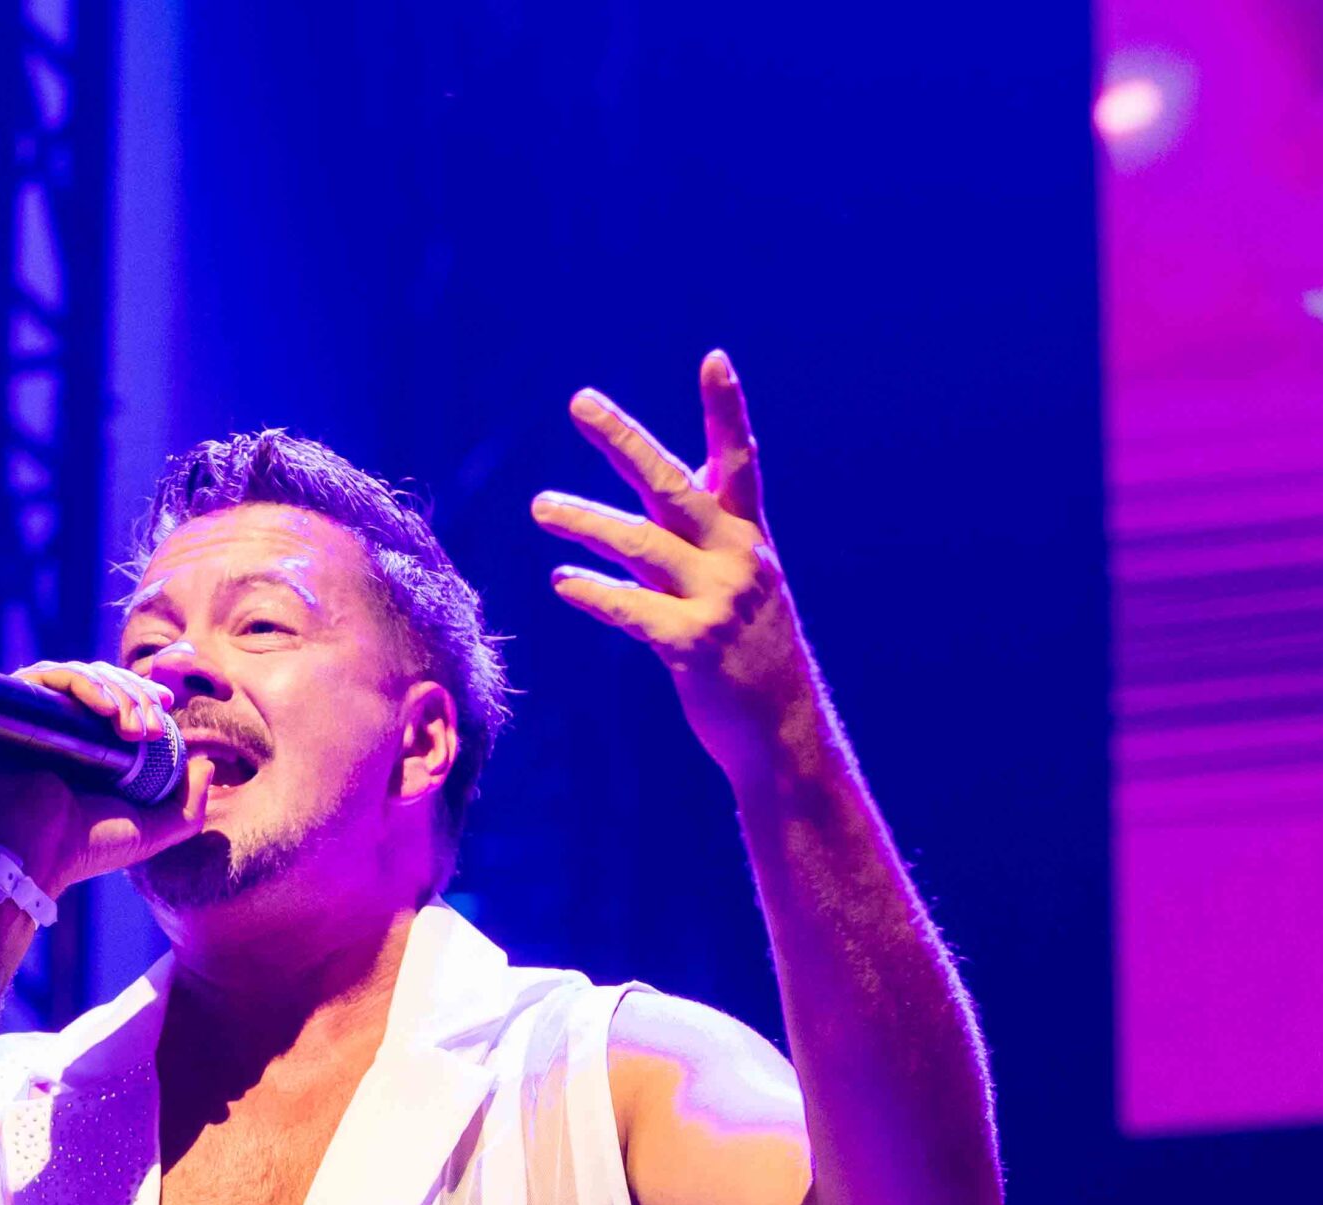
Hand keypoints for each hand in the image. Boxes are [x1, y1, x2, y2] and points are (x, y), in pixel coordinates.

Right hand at [0, 661, 214, 895]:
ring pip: (82, 675)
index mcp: (88, 748)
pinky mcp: (14, 709)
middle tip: (151, 730)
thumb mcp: (151, 832)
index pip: (118, 698)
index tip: (167, 704)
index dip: (143, 694)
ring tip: (134, 730)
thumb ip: (187, 808)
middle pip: (103, 681)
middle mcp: (60, 727)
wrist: (33, 856)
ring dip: (118, 693)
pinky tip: (106, 710)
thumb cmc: (85, 847)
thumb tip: (206, 764)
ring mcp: (36, 716)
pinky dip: (83, 684)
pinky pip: (49, 677)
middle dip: (137, 695)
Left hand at [532, 350, 810, 778]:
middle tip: (581, 402)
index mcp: (748, 537)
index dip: (727, 411)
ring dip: (586, 520)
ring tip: (540, 505)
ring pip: (641, 545)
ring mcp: (717, 600)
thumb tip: (659, 480)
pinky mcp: (694, 645)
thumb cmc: (750, 649)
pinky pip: (632, 609)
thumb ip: (698, 531)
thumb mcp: (738, 581)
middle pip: (672, 486)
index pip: (738, 462)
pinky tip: (563, 580)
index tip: (714, 357)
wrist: (783, 729)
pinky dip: (595, 592)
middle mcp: (737, 558)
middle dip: (626, 440)